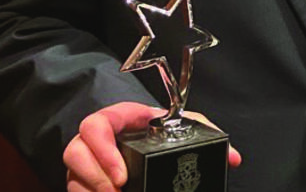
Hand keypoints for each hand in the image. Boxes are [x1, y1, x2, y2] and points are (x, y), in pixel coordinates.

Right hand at [64, 102, 241, 191]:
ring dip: (89, 190)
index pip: (96, 125)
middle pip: (74, 152)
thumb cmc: (157, 129)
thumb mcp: (179, 125)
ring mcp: (87, 163)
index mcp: (117, 119)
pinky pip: (75, 191)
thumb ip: (205, 132)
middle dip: (94, 176)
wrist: (142, 141)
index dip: (102, 149)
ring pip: (72, 176)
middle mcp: (95, 141)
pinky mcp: (85, 181)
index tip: (122, 175)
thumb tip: (233, 157)